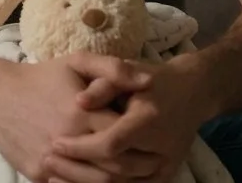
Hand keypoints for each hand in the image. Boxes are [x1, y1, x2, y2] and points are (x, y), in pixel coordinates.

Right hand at [0, 53, 159, 182]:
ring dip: (119, 181)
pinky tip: (103, 176)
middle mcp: (67, 140)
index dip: (143, 140)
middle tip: (152, 161)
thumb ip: (113, 68)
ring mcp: (50, 160)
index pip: (124, 136)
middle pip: (115, 166)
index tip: (154, 138)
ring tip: (132, 173)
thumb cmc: (42, 77)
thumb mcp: (77, 62)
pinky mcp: (38, 174)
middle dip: (138, 166)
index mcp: (81, 112)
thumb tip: (148, 81)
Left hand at [52, 57, 209, 182]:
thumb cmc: (154, 78)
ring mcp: (166, 166)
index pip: (110, 144)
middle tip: (48, 161)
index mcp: (148, 119)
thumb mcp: (128, 70)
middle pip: (114, 171)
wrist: (193, 91)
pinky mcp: (165, 176)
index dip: (80, 147)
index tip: (55, 143)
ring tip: (56, 177)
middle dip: (78, 169)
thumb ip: (104, 84)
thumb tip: (78, 101)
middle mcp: (161, 147)